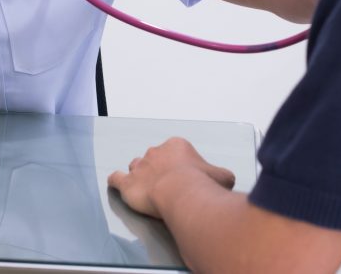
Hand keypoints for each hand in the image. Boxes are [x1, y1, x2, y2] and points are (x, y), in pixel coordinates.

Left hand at [107, 137, 234, 218]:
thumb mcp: (223, 177)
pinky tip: (117, 183)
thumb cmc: (202, 183)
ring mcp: (139, 167)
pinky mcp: (127, 183)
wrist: (182, 193)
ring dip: (140, 175)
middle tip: (169, 186)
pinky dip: (116, 181)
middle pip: (155, 158)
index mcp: (177, 146)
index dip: (180, 165)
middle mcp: (155, 152)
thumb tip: (224, 179)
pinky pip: (117, 178)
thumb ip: (221, 175)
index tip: (185, 178)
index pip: (175, 152)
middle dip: (160, 169)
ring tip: (146, 187)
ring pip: (136, 166)